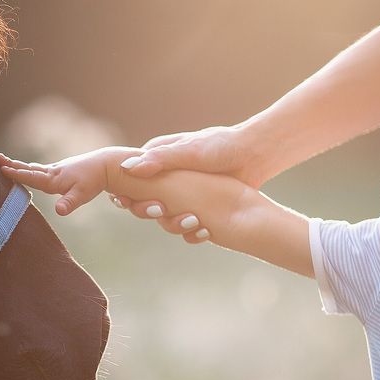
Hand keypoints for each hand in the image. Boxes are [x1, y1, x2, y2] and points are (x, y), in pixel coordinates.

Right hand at [0, 152, 108, 215]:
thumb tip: (59, 212)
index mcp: (53, 180)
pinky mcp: (62, 170)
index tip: (1, 168)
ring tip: (8, 163)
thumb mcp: (82, 195)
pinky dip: (32, 168)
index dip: (16, 174)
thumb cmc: (93, 181)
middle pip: (29, 169)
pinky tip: (32, 169)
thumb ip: (69, 203)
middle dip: (13, 165)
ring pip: (35, 168)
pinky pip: (42, 169)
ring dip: (21, 166)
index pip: (31, 177)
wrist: (104, 165)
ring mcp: (57, 170)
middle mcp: (52, 173)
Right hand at [110, 125, 260, 238]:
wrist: (255, 155)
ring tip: (191, 221)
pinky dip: (191, 231)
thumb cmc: (221, 147)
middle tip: (160, 210)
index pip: (129, 178)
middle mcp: (165, 177)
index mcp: (157, 158)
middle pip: (142, 199)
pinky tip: (203, 232)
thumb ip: (160, 160)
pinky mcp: (196, 208)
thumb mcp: (189, 151)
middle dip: (147, 209)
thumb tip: (126, 168)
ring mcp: (181, 194)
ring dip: (172, 222)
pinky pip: (185, 224)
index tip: (125, 201)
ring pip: (164, 215)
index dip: (124, 191)